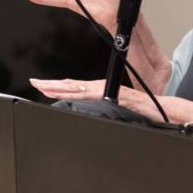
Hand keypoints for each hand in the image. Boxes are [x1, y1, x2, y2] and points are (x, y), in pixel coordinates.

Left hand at [29, 78, 159, 119]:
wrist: (157, 107)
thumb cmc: (141, 108)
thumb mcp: (119, 108)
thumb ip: (107, 107)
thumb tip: (98, 110)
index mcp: (99, 90)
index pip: (74, 88)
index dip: (58, 86)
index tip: (44, 86)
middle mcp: (98, 88)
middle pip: (70, 86)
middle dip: (51, 85)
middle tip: (35, 82)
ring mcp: (102, 90)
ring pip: (74, 88)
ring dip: (57, 87)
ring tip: (42, 86)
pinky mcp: (107, 94)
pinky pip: (86, 93)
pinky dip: (74, 92)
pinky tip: (63, 92)